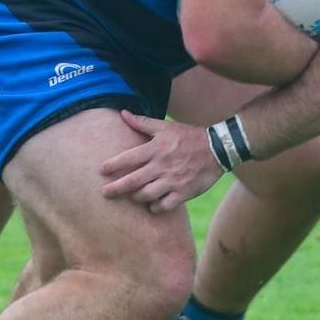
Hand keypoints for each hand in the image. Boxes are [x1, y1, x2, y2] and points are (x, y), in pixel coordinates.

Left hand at [99, 112, 223, 212]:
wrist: (218, 149)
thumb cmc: (189, 136)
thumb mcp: (165, 126)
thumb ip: (142, 122)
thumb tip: (122, 113)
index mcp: (156, 149)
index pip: (128, 158)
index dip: (112, 165)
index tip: (101, 170)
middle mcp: (161, 166)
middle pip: (132, 181)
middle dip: (115, 188)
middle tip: (104, 193)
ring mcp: (172, 181)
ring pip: (146, 195)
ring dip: (136, 197)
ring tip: (132, 196)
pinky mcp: (183, 192)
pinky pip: (163, 205)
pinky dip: (155, 207)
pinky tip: (152, 204)